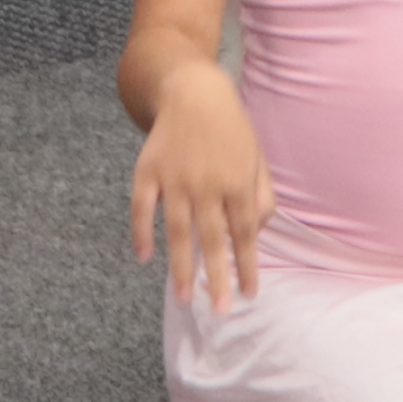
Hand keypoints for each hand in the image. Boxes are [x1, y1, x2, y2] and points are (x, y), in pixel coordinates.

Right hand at [131, 70, 271, 305]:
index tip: (249, 295)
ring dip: (181, 267)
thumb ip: (262, 196)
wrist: (194, 90)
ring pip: (177, 230)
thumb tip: (257, 234)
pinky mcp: (148, 170)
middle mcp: (207, 183)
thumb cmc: (231, 129)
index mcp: (237, 182)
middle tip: (220, 311)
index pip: (245, 235)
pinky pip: (142, 207)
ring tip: (185, 298)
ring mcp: (175, 178)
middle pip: (212, 240)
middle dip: (217, 278)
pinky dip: (141, 232)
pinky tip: (144, 258)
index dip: (247, 266)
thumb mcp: (257, 158)